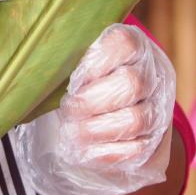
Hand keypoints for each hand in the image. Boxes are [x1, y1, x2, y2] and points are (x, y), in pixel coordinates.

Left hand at [14, 24, 175, 194]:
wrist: (110, 120)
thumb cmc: (85, 83)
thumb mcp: (78, 63)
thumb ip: (67, 59)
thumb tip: (38, 64)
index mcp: (134, 45)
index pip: (124, 42)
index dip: (95, 61)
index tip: (74, 78)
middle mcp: (153, 73)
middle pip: (130, 83)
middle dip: (91, 100)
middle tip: (68, 108)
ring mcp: (158, 108)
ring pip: (134, 119)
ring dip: (95, 129)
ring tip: (72, 131)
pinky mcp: (154, 142)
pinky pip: (134, 150)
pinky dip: (103, 152)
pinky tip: (84, 148)